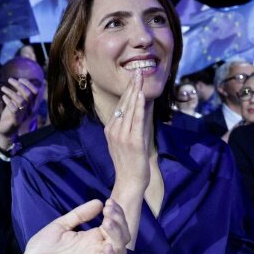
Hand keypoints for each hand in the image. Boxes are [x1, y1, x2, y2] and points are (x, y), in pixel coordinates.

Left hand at [0, 77, 38, 145]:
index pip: (35, 92)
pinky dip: (8, 101)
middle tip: (10, 80)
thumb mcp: (16, 103)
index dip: (29, 84)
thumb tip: (20, 81)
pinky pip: (14, 109)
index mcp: (31, 105)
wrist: (7, 131)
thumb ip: (19, 94)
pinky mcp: (15, 121)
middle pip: (28, 95)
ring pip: (21, 101)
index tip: (20, 79)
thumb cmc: (11, 115)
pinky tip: (3, 97)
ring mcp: (23, 116)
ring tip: (3, 88)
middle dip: (19, 85)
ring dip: (11, 92)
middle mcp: (29, 110)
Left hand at [10, 199, 129, 253]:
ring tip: (107, 223)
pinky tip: (106, 246)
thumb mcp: (61, 225)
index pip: (115, 226)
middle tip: (108, 210)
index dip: (117, 214)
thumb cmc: (44, 245)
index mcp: (92, 237)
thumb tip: (99, 202)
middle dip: (120, 222)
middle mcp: (97, 249)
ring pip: (120, 252)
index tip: (109, 201)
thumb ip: (79, 215)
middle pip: (122, 238)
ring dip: (118, 236)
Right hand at [105, 69, 148, 199]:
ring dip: (136, 91)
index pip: (120, 105)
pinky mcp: (133, 141)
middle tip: (137, 71)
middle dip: (131, 86)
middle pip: (123, 103)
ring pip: (129, 108)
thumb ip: (133, 124)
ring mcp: (122, 135)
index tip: (133, 77)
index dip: (127, 90)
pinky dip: (139, 107)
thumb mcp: (127, 141)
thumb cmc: (130, 163)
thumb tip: (142, 107)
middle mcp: (114, 130)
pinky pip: (136, 120)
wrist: (129, 182)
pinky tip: (141, 95)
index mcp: (111, 129)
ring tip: (140, 78)